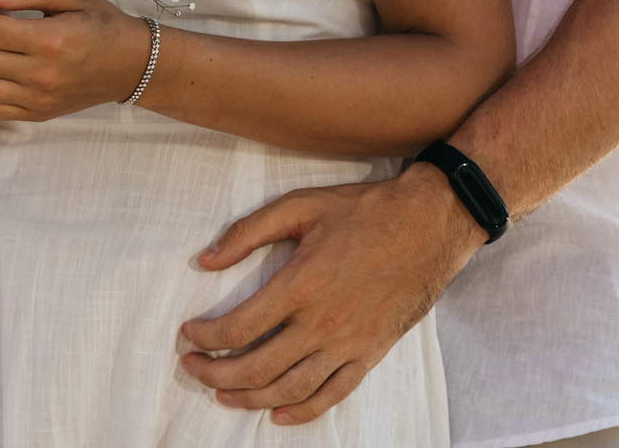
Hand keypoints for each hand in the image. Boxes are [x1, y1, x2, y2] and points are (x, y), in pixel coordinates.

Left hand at [177, 167, 485, 425]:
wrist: (430, 223)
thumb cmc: (365, 210)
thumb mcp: (301, 205)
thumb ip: (248, 232)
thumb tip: (204, 261)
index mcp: (302, 284)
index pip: (239, 327)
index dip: (205, 337)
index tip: (187, 335)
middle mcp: (323, 323)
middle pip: (257, 367)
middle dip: (215, 374)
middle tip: (192, 368)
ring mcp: (349, 343)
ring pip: (290, 389)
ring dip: (250, 398)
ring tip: (222, 393)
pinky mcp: (371, 353)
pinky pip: (333, 394)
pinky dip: (302, 411)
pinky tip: (279, 413)